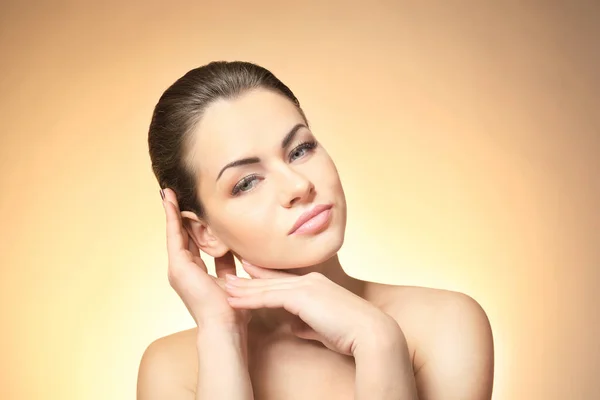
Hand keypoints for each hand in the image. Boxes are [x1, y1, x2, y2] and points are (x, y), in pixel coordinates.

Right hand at [161, 188, 250, 331]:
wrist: (225, 326)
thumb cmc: (232, 309)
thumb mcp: (232, 278)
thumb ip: (229, 263)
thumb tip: (236, 248)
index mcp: (195, 272)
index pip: (194, 242)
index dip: (192, 224)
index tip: (193, 208)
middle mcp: (183, 269)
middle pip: (183, 235)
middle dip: (181, 215)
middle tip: (178, 194)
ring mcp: (178, 267)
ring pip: (176, 232)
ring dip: (173, 211)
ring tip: (171, 192)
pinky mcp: (178, 266)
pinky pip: (173, 234)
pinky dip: (171, 216)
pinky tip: (169, 200)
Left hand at [224, 260, 400, 355]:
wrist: (370, 333)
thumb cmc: (351, 333)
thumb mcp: (324, 327)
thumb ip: (307, 323)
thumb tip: (294, 325)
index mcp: (316, 285)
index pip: (283, 280)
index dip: (263, 277)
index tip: (246, 273)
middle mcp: (310, 280)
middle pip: (271, 280)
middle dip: (248, 280)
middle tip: (227, 279)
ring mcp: (306, 286)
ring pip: (266, 286)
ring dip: (243, 289)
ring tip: (223, 288)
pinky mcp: (302, 296)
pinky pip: (269, 296)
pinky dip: (249, 298)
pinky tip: (234, 300)